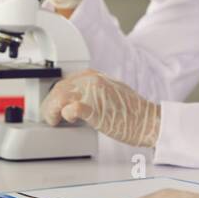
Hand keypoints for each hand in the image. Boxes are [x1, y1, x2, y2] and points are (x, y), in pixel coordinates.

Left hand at [41, 70, 159, 146]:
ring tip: (55, 121)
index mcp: (94, 76)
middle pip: (59, 89)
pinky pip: (76, 107)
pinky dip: (68, 112)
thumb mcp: (109, 91)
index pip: (64, 82)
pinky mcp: (98, 111)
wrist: (148, 121)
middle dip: (50, 105)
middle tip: (50, 117)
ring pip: (62, 97)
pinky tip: (66, 117)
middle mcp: (93, 81)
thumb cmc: (131, 112)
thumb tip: (74, 101)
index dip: (54, 96)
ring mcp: (95, 95)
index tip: (52, 106)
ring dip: (53, 110)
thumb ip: (91, 92)